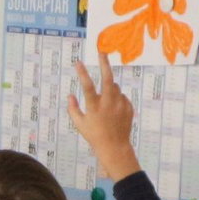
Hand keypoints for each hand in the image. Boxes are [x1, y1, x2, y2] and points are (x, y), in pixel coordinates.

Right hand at [68, 52, 141, 178]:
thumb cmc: (94, 136)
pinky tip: (113, 112)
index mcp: (94, 107)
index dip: (82, 73)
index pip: (87, 86)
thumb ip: (73, 109)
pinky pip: (121, 97)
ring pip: (114, 87)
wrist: (115, 147)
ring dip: (108, 88)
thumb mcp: (79, 124)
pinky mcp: (129, 107)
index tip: (78, 62)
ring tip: (104, 104)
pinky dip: (116, 99)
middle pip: (108, 78)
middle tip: (101, 52)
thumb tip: (70, 95)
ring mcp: (120, 105)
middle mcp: (108, 104)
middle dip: (104, 63)